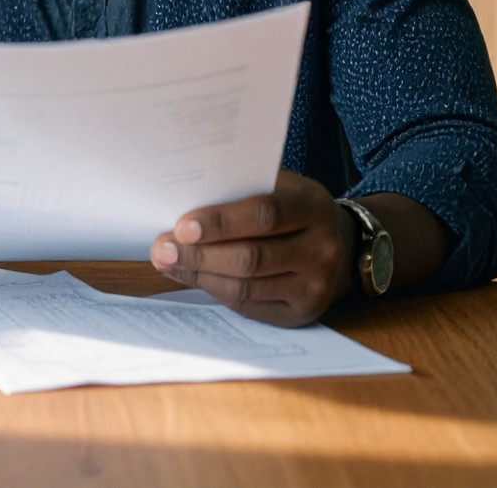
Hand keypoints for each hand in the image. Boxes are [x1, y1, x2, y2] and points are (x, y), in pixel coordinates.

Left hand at [149, 168, 354, 326]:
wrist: (334, 241)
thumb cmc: (287, 205)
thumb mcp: (273, 184)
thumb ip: (235, 188)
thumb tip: (177, 199)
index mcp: (313, 206)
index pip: (264, 215)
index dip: (220, 222)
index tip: (181, 226)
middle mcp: (322, 249)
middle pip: (251, 257)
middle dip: (199, 254)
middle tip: (162, 249)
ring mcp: (317, 286)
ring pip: (247, 286)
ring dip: (200, 275)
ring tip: (168, 262)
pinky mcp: (304, 313)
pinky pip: (251, 306)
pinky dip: (216, 290)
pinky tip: (193, 276)